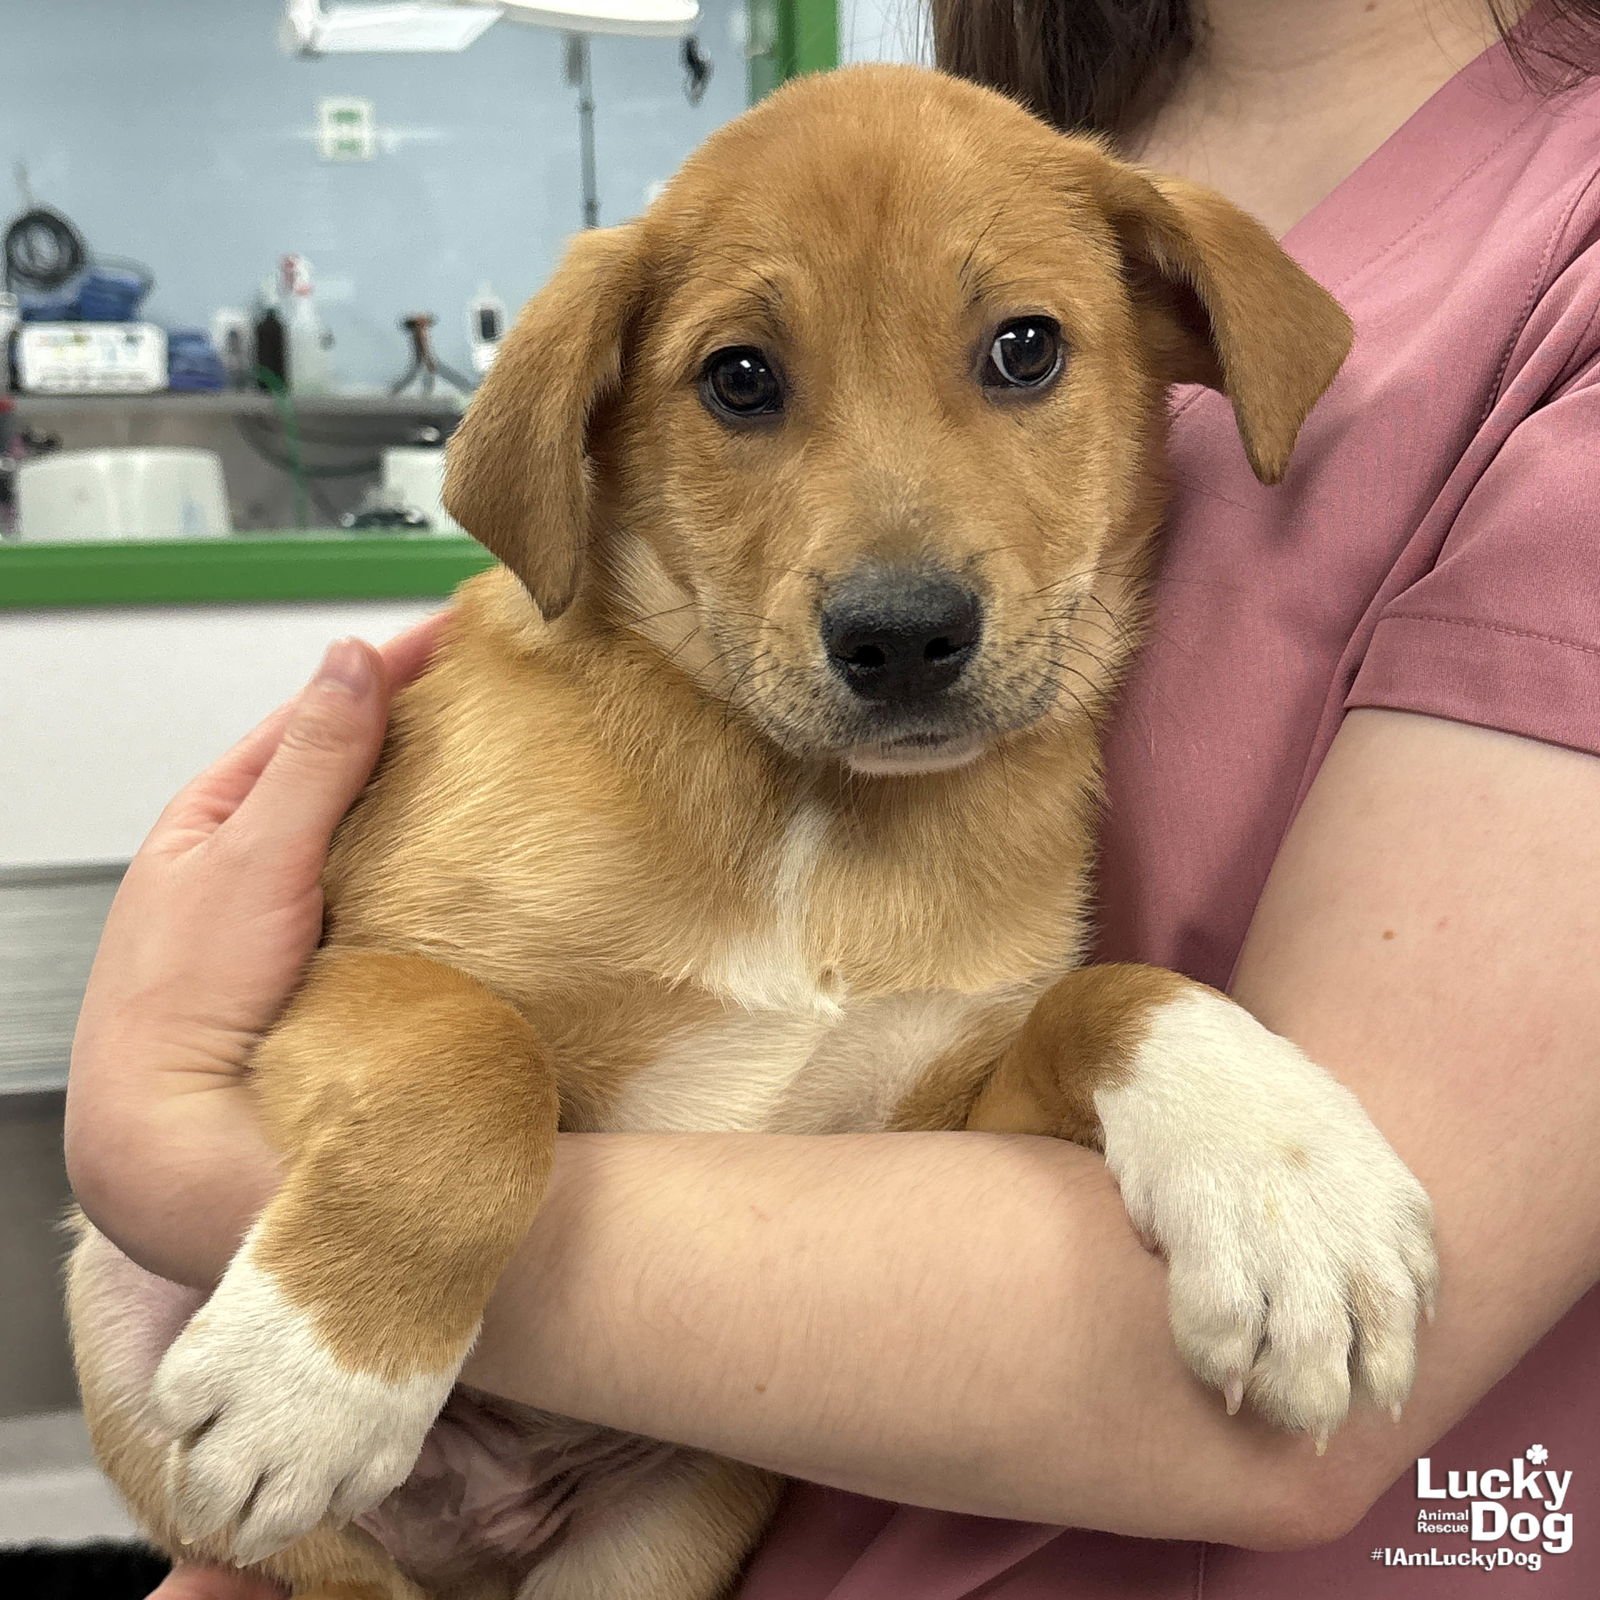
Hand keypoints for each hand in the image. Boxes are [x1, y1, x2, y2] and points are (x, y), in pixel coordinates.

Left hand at [65, 615, 446, 1288]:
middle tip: (493, 695)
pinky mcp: (336, 963)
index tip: (457, 636)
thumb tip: (350, 662)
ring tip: (496, 769)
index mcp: (216, 817)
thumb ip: (311, 761)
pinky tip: (469, 869)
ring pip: (374, 837)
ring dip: (427, 805)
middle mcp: (255, 860)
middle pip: (349, 773)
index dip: (386, 670)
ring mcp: (297, 914)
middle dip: (416, 730)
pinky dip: (430, 871)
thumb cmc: (182, 1003)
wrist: (180, 1137)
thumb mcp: (251, 857)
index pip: (316, 716)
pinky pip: (391, 896)